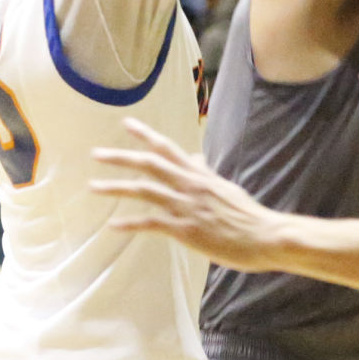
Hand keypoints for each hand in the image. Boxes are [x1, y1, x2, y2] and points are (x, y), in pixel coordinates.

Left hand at [92, 120, 282, 271]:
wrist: (265, 236)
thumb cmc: (248, 216)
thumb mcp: (226, 188)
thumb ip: (206, 173)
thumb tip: (195, 158)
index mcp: (200, 175)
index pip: (168, 148)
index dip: (146, 135)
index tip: (126, 123)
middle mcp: (190, 185)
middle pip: (149, 164)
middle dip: (121, 157)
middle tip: (97, 153)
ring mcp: (186, 207)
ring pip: (144, 191)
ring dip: (115, 188)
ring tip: (93, 187)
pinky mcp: (185, 229)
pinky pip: (151, 223)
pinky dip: (130, 223)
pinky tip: (113, 226)